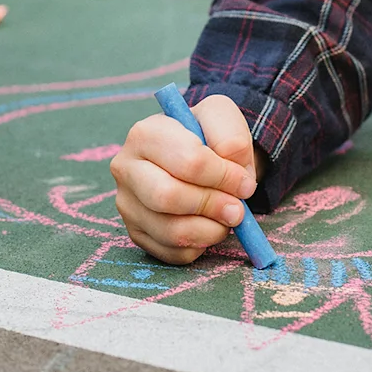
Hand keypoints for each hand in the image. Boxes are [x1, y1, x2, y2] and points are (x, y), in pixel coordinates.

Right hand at [110, 95, 258, 264]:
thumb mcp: (223, 119)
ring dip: (210, 230)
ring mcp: (127, 203)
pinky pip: (171, 252)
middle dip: (212, 205)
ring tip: (227, 218)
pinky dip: (200, 246)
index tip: (245, 183)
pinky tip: (208, 226)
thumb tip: (237, 179)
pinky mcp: (136, 232)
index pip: (188, 161)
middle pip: (168, 197)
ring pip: (170, 230)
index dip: (224, 176)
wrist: (195, 155)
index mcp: (145, 133)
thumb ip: (232, 139)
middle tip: (238, 209)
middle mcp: (126, 168)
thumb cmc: (208, 136)